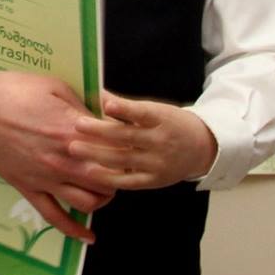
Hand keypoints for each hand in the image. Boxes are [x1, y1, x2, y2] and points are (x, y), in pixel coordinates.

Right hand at [0, 35, 115, 242]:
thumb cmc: (11, 90)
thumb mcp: (54, 85)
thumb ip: (81, 104)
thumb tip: (101, 116)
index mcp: (74, 130)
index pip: (115, 148)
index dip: (126, 148)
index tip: (128, 145)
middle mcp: (64, 159)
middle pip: (108, 179)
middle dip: (119, 176)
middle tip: (119, 169)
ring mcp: (46, 178)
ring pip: (88, 202)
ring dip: (102, 199)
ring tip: (103, 192)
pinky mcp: (28, 188)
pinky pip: (54, 217)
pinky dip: (74, 231)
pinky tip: (88, 237)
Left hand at [69, 92, 218, 190]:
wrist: (200, 148)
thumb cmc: (169, 124)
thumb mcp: (155, 110)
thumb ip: (126, 106)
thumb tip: (96, 93)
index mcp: (162, 119)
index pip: (143, 113)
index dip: (125, 109)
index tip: (106, 104)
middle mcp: (161, 142)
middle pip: (127, 136)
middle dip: (100, 131)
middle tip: (76, 125)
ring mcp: (158, 163)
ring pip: (123, 159)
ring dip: (96, 154)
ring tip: (74, 148)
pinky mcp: (153, 181)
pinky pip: (128, 181)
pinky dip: (108, 177)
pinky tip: (90, 171)